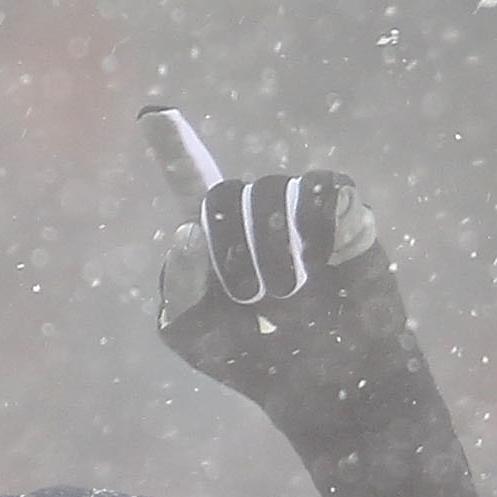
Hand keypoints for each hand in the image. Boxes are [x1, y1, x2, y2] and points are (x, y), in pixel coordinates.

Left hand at [156, 170, 488, 496]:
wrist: (330, 383)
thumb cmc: (260, 360)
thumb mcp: (194, 335)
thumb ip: (177, 287)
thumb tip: (187, 230)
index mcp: (212, 237)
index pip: (190, 181)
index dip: (173, 148)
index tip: (152, 113)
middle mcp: (254, 210)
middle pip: (221, 195)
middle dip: (227, 251)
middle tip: (251, 298)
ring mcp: (300, 203)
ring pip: (267, 192)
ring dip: (269, 253)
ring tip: (288, 292)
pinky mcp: (344, 205)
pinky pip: (316, 191)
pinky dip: (310, 233)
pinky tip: (319, 265)